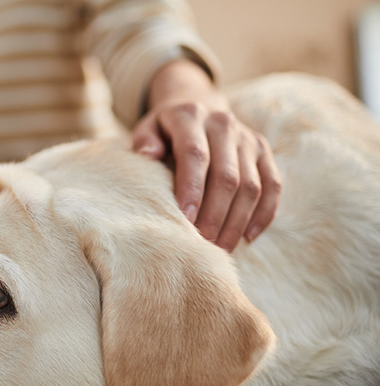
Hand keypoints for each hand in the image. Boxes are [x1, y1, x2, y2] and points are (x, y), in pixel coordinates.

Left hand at [132, 60, 281, 251]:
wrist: (196, 106)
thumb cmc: (164, 131)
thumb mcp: (147, 129)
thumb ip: (144, 141)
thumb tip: (148, 154)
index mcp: (191, 116)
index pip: (195, 155)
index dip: (192, 189)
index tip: (185, 220)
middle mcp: (223, 124)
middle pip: (226, 176)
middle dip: (214, 215)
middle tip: (203, 245)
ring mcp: (247, 138)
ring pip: (251, 186)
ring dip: (237, 222)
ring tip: (221, 249)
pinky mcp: (263, 151)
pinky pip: (272, 185)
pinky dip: (263, 213)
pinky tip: (247, 237)